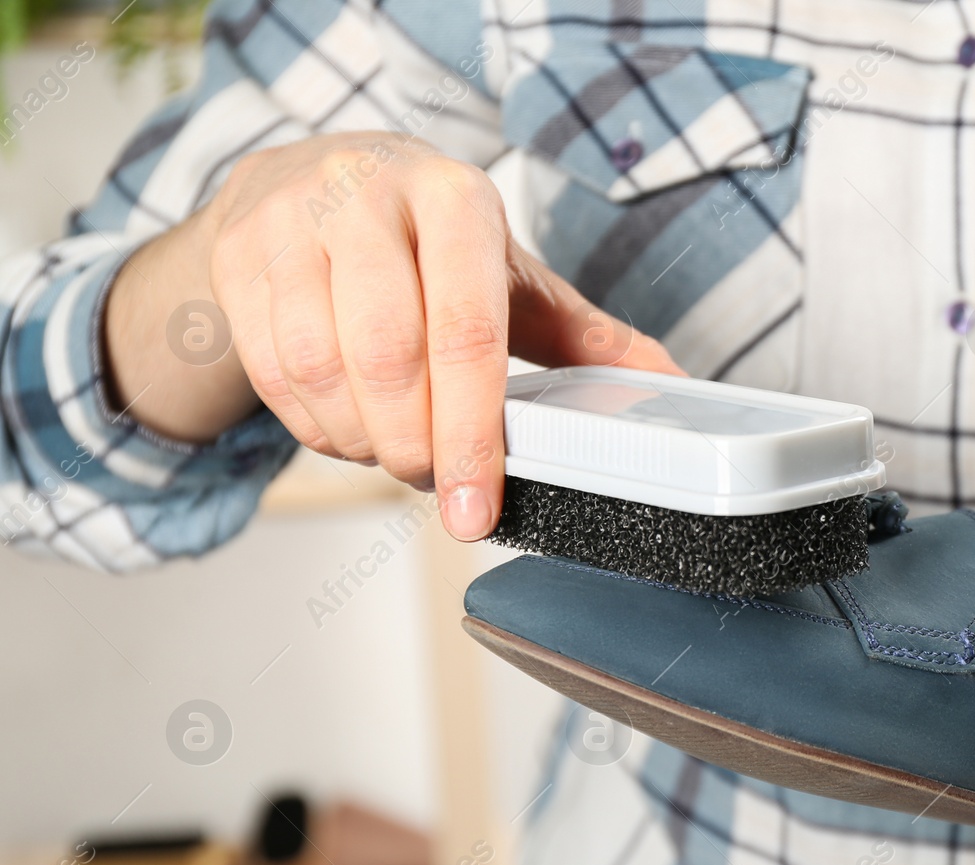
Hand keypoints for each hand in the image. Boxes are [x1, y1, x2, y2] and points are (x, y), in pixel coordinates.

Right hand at [105, 132, 680, 539]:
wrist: (306, 180)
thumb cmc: (425, 240)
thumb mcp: (510, 276)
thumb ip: (584, 337)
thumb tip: (670, 388)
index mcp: (456, 199)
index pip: (467, 332)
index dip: (473, 433)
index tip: (477, 506)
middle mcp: (368, 196)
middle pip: (388, 359)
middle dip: (417, 448)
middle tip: (438, 481)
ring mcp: (291, 222)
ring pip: (322, 372)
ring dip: (363, 442)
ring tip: (395, 449)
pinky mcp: (237, 256)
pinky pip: (272, 373)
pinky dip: (315, 426)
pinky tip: (348, 427)